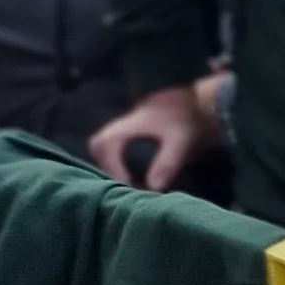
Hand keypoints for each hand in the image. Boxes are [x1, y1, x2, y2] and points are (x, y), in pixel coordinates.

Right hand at [89, 86, 211, 190]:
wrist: (187, 96)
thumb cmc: (182, 116)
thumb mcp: (180, 139)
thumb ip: (167, 162)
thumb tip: (154, 188)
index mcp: (127, 125)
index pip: (106, 145)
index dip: (113, 167)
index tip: (129, 183)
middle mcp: (119, 124)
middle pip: (97, 145)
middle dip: (107, 167)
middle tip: (127, 184)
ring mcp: (121, 125)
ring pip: (101, 144)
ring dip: (109, 163)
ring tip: (129, 180)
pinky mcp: (127, 128)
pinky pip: (109, 144)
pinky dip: (114, 159)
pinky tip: (131, 171)